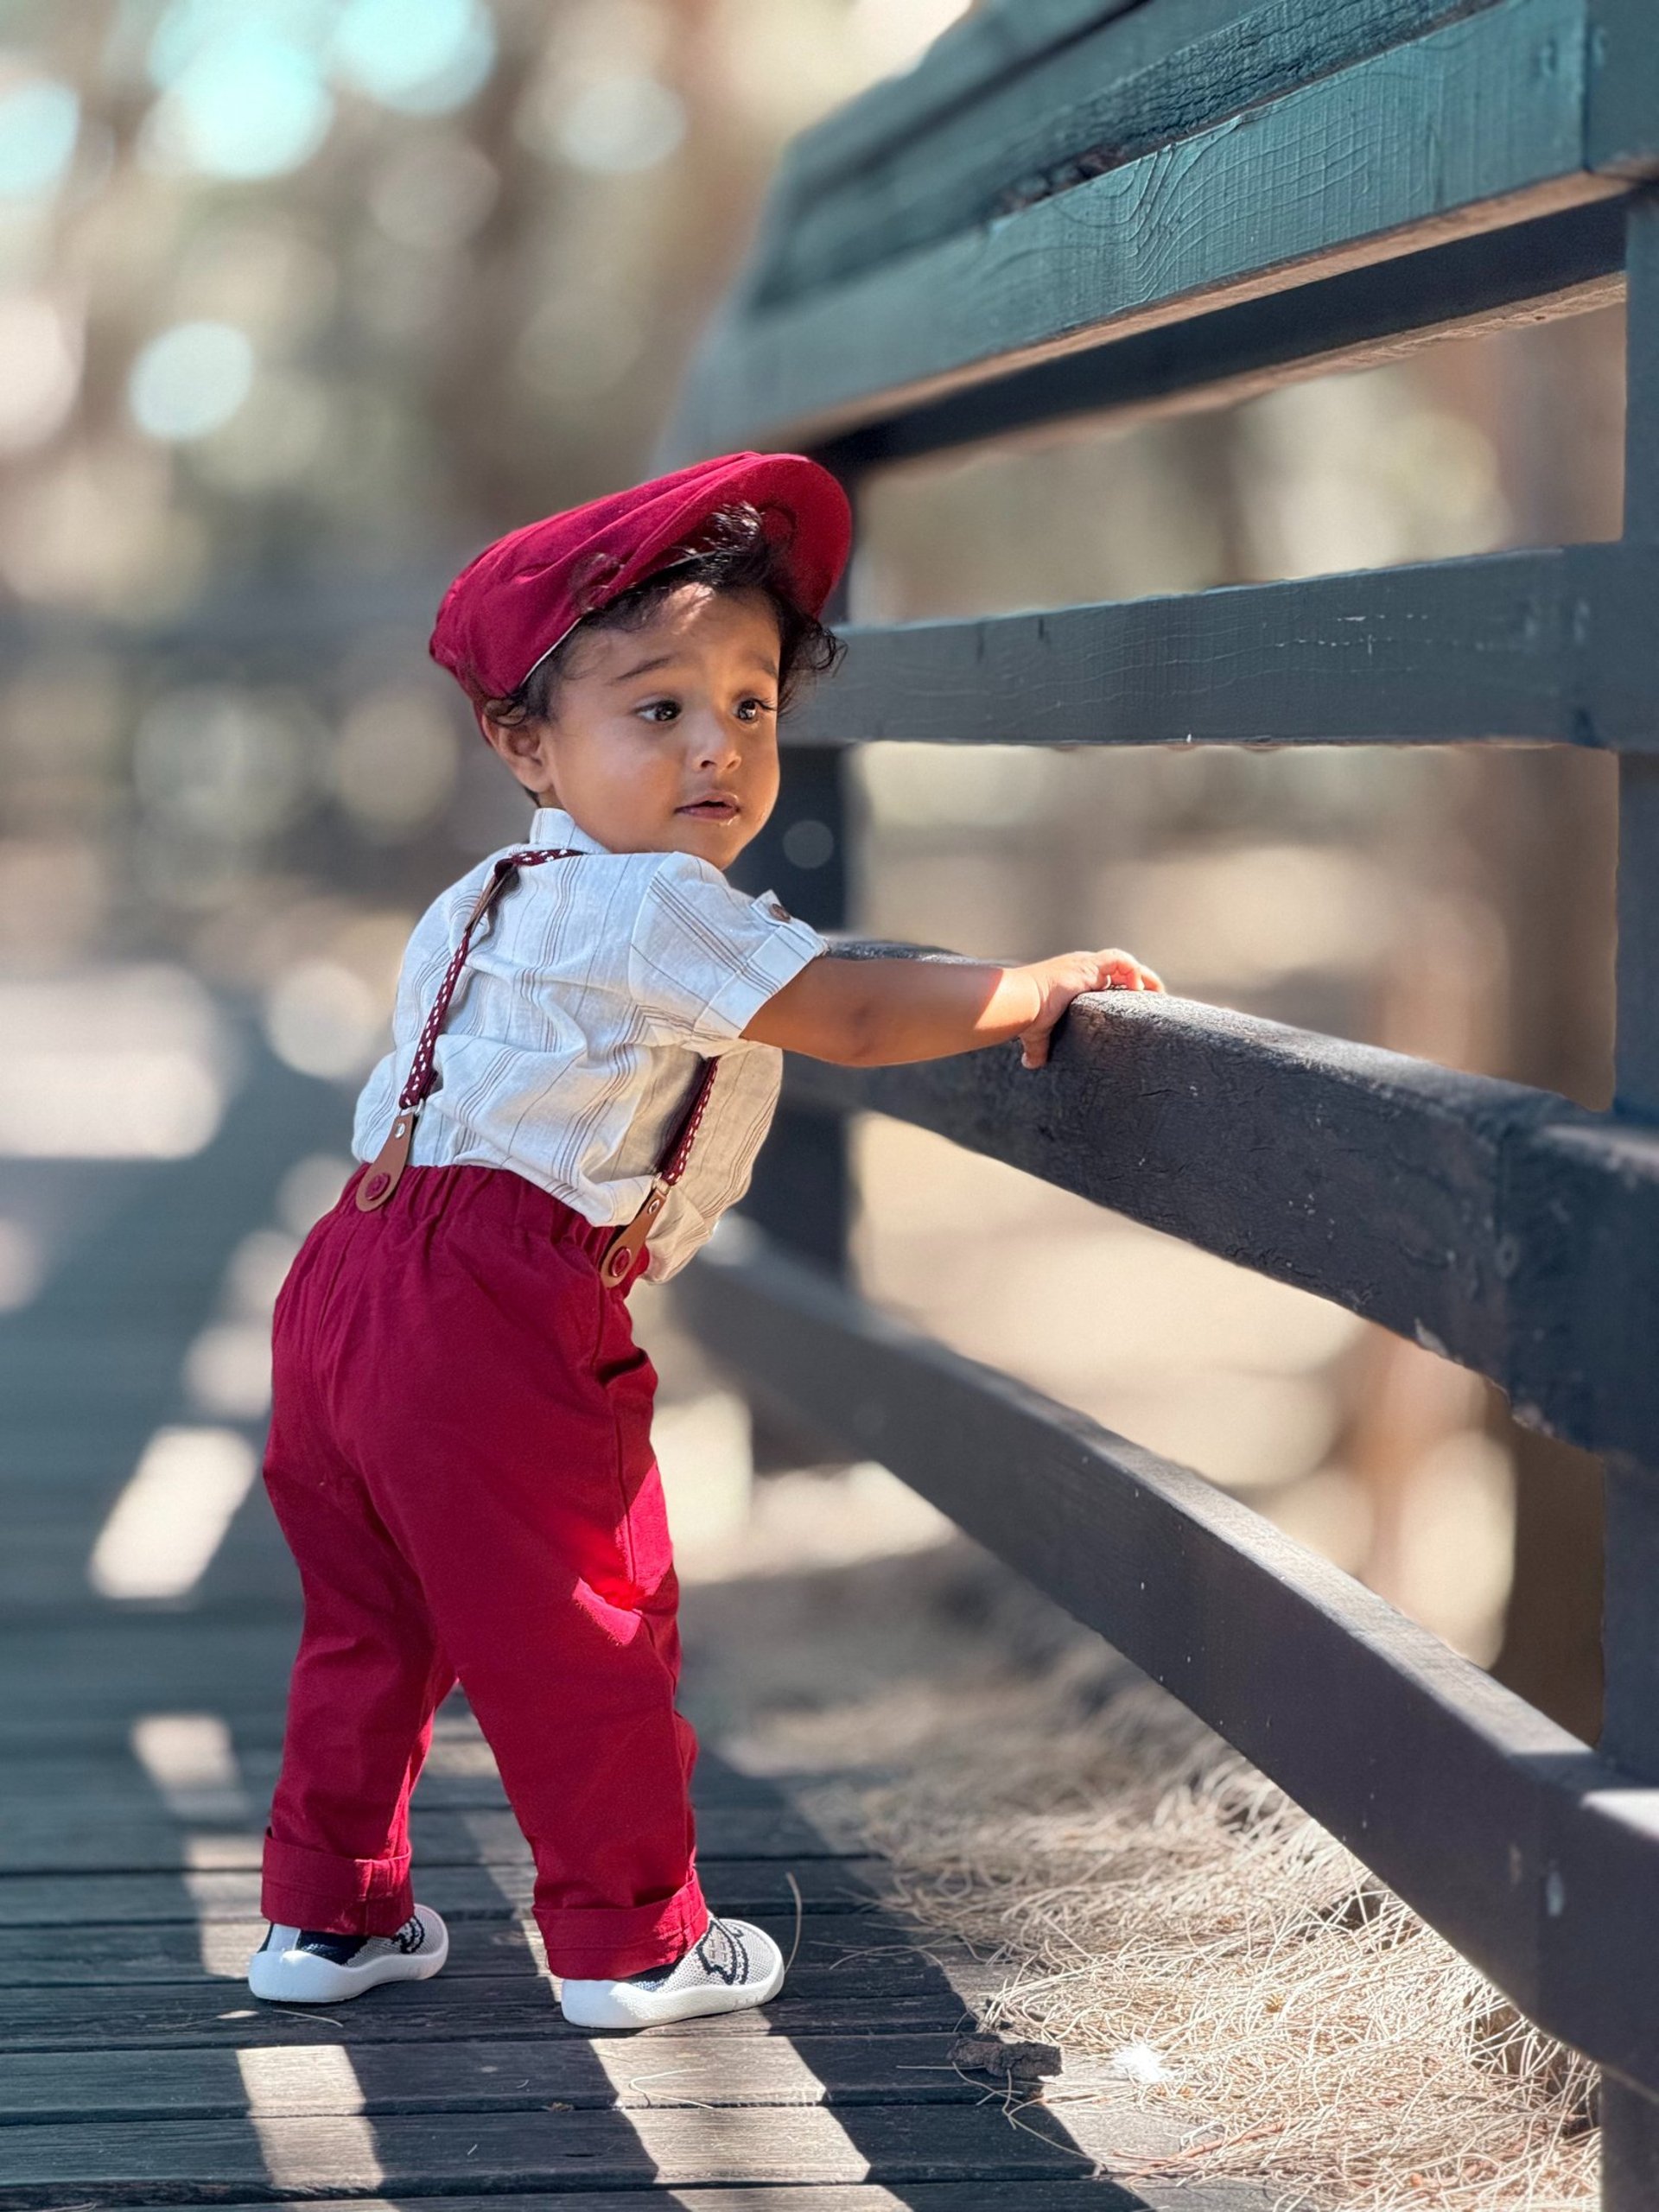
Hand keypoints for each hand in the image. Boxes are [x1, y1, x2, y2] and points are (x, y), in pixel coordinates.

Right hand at [1016, 948, 1164, 1068]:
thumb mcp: (1037, 1032)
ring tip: (1156, 994)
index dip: (1125, 988)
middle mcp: (1081, 968)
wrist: (1019, 1003)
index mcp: (1073, 980)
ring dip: (1142, 975)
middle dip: (1141, 982)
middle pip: (1121, 969)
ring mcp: (1085, 964)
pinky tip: (1138, 990)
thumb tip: (1030, 1064)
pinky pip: (1119, 960)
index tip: (1140, 1005)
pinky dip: (1132, 972)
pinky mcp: (1087, 965)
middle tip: (1158, 999)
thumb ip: (1038, 1049)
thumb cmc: (1026, 1016)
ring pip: (1124, 962)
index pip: (1107, 978)